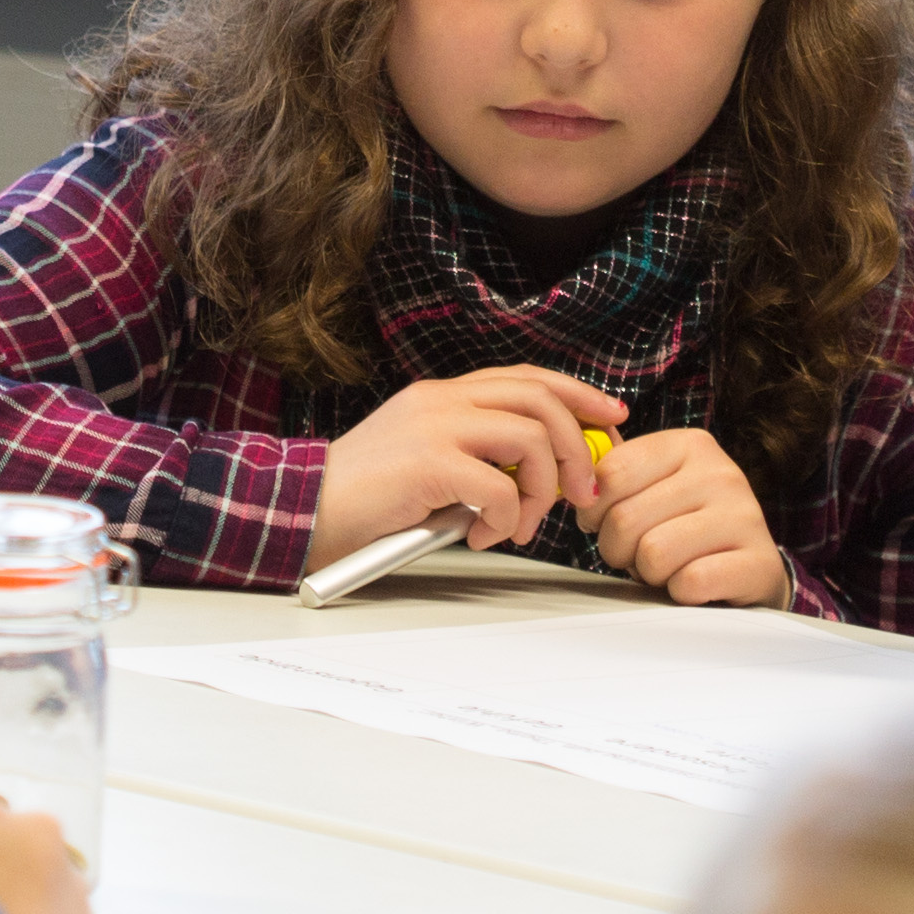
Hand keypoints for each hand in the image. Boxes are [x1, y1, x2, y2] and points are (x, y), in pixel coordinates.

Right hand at [306, 363, 617, 565]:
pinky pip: (499, 487)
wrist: (302, 512)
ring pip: (530, 437)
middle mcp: (442, 400)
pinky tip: (480, 535)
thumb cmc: (363, 499)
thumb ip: (476, 459)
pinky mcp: (429, 462)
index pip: (527, 378)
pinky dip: (506, 518)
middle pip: (541, 399)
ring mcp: (435, 426)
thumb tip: (537, 480)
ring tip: (521, 526)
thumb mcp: (428, 465)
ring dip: (542, 490)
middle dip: (577, 446)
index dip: (577, 394)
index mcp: (442, 395)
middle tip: (583, 492)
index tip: (610, 419)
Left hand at [591, 425, 787, 607]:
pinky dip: (679, 592)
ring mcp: (743, 516)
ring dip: (649, 573)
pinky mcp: (757, 561)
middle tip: (634, 554)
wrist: (751, 566)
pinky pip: (688, 583)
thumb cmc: (688, 526)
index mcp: (690, 445)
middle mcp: (720, 472)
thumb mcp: (656, 486)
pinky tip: (693, 583)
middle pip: (625, 518)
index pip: (612, 473)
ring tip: (666, 567)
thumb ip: (616, 473)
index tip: (600, 522)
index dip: (593, 509)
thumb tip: (570, 469)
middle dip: (617, 549)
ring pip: (653, 553)